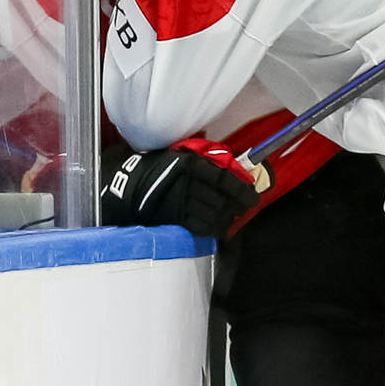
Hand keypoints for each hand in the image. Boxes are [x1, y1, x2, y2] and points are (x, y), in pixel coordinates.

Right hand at [101, 137, 260, 239]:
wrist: (131, 185)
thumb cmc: (161, 168)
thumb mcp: (182, 155)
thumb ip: (206, 161)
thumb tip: (235, 171)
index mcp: (192, 165)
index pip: (225, 179)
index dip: (242, 191)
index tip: (253, 198)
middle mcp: (189, 184)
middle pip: (222, 200)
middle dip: (236, 207)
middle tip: (242, 209)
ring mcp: (182, 202)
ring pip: (214, 215)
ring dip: (226, 219)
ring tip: (230, 219)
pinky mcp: (175, 218)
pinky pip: (201, 227)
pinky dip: (213, 230)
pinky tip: (218, 230)